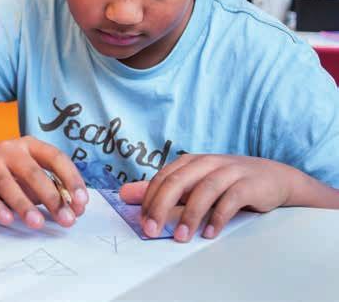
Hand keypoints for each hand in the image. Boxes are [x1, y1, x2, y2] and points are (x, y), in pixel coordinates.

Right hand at [0, 136, 87, 228]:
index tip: (82, 201)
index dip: (71, 178)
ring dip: (24, 204)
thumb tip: (76, 210)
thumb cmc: (11, 176)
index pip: (56, 158)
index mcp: (31, 146)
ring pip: (6, 183)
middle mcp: (9, 150)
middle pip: (33, 172)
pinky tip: (7, 218)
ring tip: (37, 223)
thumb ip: (54, 191)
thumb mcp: (34, 179)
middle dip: (51, 197)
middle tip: (66, 219)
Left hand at [119, 154, 295, 241]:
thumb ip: (161, 190)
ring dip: (189, 216)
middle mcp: (207, 163)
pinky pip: (230, 200)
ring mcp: (229, 171)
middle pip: (177, 182)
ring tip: (181, 237)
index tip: (142, 223)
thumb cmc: (228, 182)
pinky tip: (210, 233)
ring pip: (203, 191)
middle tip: (152, 230)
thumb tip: (125, 194)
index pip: (162, 178)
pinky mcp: (249, 184)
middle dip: (161, 208)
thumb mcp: (192, 184)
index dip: (149, 200)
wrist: (274, 178)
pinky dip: (218, 217)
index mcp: (190, 162)